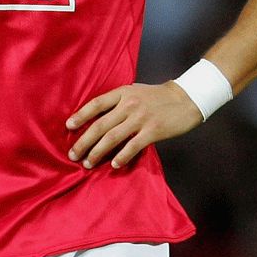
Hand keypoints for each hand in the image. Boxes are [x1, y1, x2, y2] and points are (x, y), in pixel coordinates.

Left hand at [66, 83, 201, 169]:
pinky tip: (114, 165)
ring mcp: (141, 118)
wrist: (187, 98)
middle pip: (100, 125)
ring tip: (88, 163)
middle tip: (73, 155)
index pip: (96, 104)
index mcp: (124, 93)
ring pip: (112, 138)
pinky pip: (132, 147)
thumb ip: (119, 102)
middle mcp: (130, 105)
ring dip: (97, 152)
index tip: (69, 127)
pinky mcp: (153, 131)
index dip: (81, 115)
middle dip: (83, 142)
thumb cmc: (159, 97)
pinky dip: (121, 157)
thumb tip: (97, 118)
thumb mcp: (136, 91)